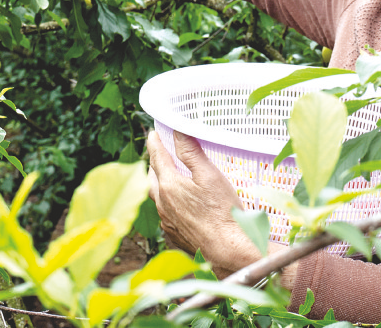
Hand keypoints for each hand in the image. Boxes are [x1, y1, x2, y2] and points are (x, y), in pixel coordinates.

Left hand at [146, 130, 261, 277]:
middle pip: (151, 176)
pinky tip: (178, 202)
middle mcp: (162, 203)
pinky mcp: (174, 234)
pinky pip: (165, 212)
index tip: (154, 133)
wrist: (228, 250)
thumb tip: (178, 131)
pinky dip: (167, 201)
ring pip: (156, 196)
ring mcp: (167, 220)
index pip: (157, 157)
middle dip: (154, 162)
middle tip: (161, 152)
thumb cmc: (222, 212)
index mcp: (169, 185)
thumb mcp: (209, 175)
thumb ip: (191, 152)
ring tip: (167, 175)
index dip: (155, 142)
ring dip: (159, 183)